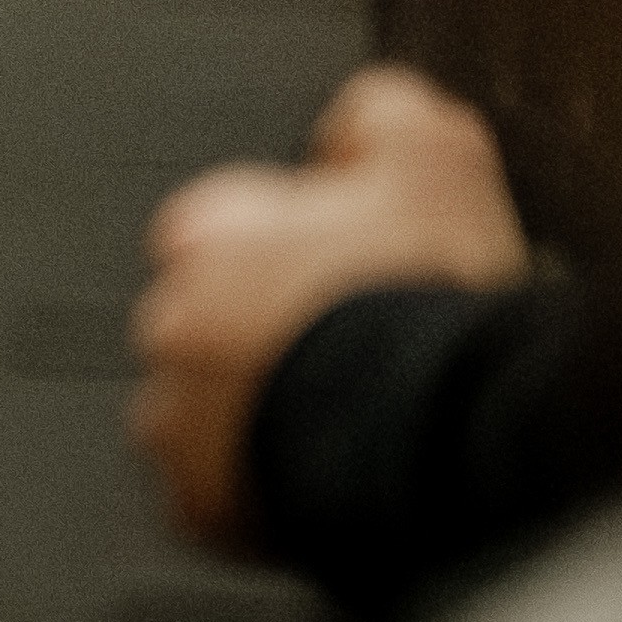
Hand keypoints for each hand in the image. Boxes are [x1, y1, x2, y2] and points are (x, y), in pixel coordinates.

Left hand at [127, 63, 531, 554]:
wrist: (451, 430)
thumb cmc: (434, 299)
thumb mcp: (436, 156)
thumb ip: (383, 115)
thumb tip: (354, 122)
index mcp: (205, 235)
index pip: (223, 233)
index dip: (296, 256)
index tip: (349, 282)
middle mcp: (171, 324)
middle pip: (214, 324)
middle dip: (274, 336)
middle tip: (361, 356)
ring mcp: (178, 422)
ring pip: (213, 413)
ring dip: (268, 413)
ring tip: (356, 421)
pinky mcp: (203, 505)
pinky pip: (227, 495)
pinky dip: (270, 488)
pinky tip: (339, 476)